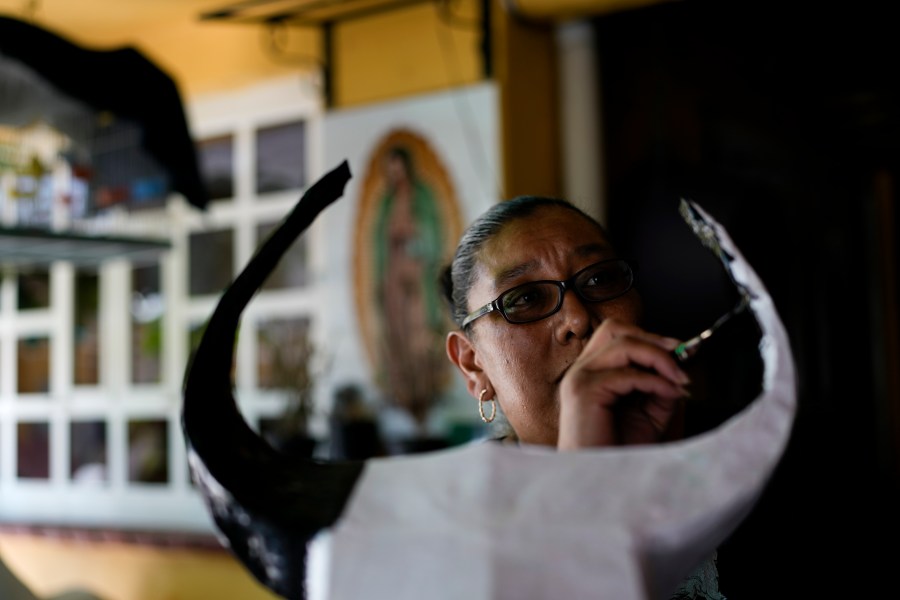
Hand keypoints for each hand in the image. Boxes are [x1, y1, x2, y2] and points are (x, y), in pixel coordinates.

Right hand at [557, 319, 690, 449]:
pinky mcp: (585, 392)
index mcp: (591, 373)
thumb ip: (660, 389)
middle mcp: (581, 371)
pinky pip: (628, 373)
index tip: (680, 353)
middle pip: (616, 330)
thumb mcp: (647, 415)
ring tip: (680, 378)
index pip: (616, 335)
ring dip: (659, 358)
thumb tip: (680, 369)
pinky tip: (670, 393)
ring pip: (623, 344)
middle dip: (654, 340)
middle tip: (682, 359)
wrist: (598, 482)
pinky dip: (655, 380)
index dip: (650, 338)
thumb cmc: (617, 453)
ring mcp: (580, 379)